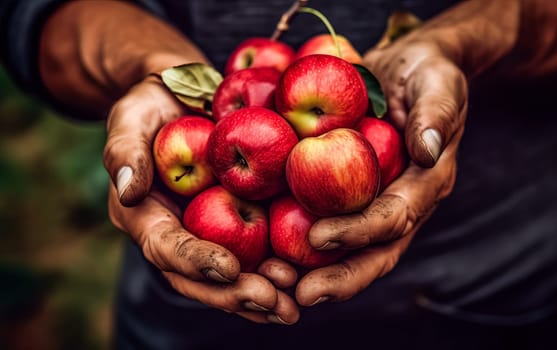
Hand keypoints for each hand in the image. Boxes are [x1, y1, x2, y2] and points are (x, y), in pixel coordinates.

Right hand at [104, 76, 299, 323]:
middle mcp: (178, 234)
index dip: (195, 261)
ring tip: (292, 305)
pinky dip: (276, 270)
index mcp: (147, 217)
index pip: (166, 247)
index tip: (229, 268)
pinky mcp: (238, 221)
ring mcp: (209, 233)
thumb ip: (125, 150)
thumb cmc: (153, 105)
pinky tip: (302, 281)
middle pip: (201, 277)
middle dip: (235, 294)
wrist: (185, 96)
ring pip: (231, 276)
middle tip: (273, 303)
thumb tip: (128, 190)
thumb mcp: (132, 116)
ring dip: (261, 294)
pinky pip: (256, 253)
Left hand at [294, 37, 467, 305]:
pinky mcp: (347, 195)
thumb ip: (435, 112)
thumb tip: (428, 148)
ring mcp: (373, 203)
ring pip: (348, 250)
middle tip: (300, 295)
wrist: (405, 70)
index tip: (319, 237)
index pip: (394, 218)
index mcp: (425, 184)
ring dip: (314, 272)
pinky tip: (267, 252)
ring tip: (274, 283)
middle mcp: (399, 203)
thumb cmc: (426, 73)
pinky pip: (325, 223)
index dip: (359, 231)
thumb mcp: (437, 81)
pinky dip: (299, 243)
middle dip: (339, 278)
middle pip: (373, 253)